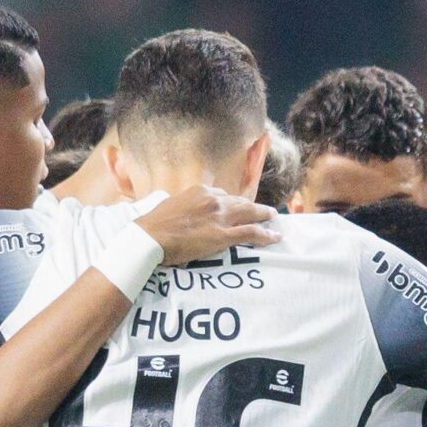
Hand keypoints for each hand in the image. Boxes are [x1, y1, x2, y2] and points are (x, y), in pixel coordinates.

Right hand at [137, 186, 278, 263]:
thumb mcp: (171, 205)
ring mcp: (220, 217)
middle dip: (253, 206)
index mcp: (200, 190)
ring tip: (273, 218)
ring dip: (264, 216)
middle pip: (240, 202)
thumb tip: (185, 212)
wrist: (151, 236)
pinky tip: (275, 236)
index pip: (222, 195)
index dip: (231, 202)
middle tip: (264, 210)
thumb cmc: (155, 224)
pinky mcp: (223, 235)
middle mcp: (214, 199)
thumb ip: (184, 206)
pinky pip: (251, 233)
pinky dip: (266, 234)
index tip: (235, 207)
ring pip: (250, 214)